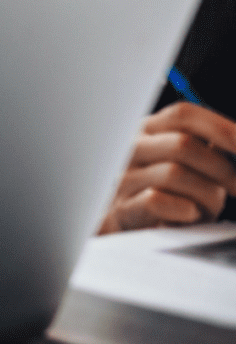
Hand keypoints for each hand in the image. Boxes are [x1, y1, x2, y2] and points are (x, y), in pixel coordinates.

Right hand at [99, 102, 235, 231]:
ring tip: (208, 207)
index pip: (184, 115)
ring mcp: (124, 177)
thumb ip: (209, 147)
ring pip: (174, 173)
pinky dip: (184, 210)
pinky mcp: (123, 208)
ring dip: (206, 196)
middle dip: (222, 169)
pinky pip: (157, 200)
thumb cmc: (172, 194)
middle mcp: (133, 148)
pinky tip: (189, 215)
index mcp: (151, 130)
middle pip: (183, 144)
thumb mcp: (190, 164)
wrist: (137, 229)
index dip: (221, 128)